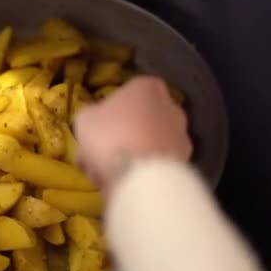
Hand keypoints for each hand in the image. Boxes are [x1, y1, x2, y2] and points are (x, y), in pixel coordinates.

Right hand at [74, 76, 191, 196]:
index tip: (98, 129)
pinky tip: (125, 184)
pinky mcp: (185, 163)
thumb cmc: (109, 135)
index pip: (129, 94)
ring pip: (150, 145)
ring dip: (133, 156)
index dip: (110, 113)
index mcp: (148, 87)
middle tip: (101, 155)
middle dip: (123, 136)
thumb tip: (97, 121)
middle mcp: (172, 107)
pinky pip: (157, 165)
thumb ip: (93, 115)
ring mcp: (182, 136)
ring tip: (109, 175)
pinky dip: (144, 173)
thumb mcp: (85, 118)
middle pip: (141, 121)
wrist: (139, 175)